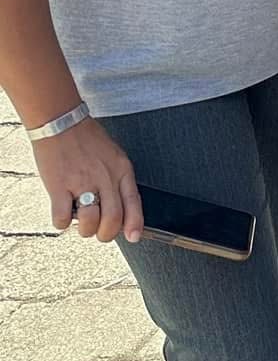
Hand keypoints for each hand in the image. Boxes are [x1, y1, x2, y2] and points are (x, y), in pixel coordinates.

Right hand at [32, 117, 142, 244]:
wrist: (63, 124)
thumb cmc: (88, 139)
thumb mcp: (114, 156)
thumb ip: (117, 179)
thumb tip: (118, 205)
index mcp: (121, 170)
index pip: (134, 202)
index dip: (135, 223)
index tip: (133, 237)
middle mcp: (105, 178)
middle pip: (113, 218)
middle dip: (106, 233)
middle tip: (99, 232)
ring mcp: (82, 183)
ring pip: (90, 221)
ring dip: (85, 230)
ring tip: (81, 223)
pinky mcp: (59, 187)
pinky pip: (62, 217)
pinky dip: (62, 223)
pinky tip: (62, 215)